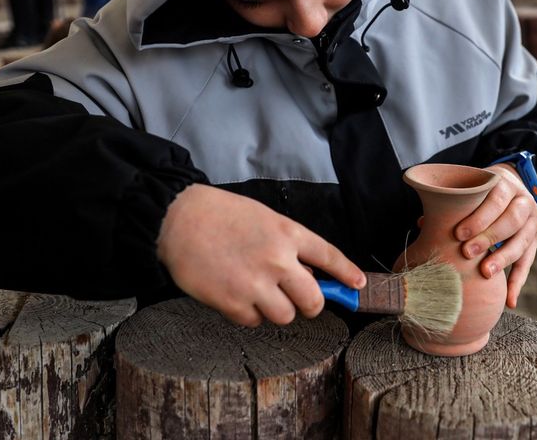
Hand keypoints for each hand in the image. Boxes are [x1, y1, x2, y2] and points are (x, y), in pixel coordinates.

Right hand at [157, 184, 364, 326]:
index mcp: (288, 233)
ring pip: (286, 316)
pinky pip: (254, 322)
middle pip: (314, 300)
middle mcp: (277, 260)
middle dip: (310, 305)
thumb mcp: (264, 219)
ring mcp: (256, 283)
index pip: (329, 257)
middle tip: (299, 301)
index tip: (358, 285)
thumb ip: (288, 246)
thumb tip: (305, 277)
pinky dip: (247, 314)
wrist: (178, 219)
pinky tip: (234, 295)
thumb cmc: (220, 215)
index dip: (347, 274)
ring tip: (258, 294)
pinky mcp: (232, 302)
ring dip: (276, 310)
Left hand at [454, 164, 536, 307]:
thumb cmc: (480, 192)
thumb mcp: (471, 190)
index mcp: (506, 184)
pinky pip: (527, 263)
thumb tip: (423, 224)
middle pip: (511, 220)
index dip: (479, 217)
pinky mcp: (534, 241)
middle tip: (468, 252)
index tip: (459, 234)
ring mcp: (533, 222)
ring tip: (485, 273)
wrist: (510, 187)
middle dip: (489, 237)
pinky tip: (509, 300)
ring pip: (522, 242)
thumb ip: (452, 204)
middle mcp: (524, 202)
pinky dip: (518, 282)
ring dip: (503, 259)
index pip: (496, 200)